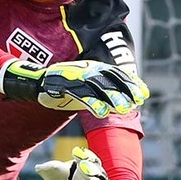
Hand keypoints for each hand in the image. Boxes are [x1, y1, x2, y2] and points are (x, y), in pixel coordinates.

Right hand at [0, 59, 148, 117]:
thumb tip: (124, 100)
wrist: (36, 82)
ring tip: (124, 109)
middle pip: (110, 79)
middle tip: (138, 102)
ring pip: (98, 87)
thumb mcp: (85, 85)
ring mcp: (75, 77)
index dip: (131, 83)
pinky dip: (93, 103)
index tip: (144, 94)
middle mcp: (86, 69)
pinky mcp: (64, 87)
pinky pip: (81, 96)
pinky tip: (102, 112)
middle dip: (126, 90)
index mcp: (93, 67)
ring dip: (112, 98)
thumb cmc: (63, 85)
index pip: (116, 73)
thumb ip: (102, 90)